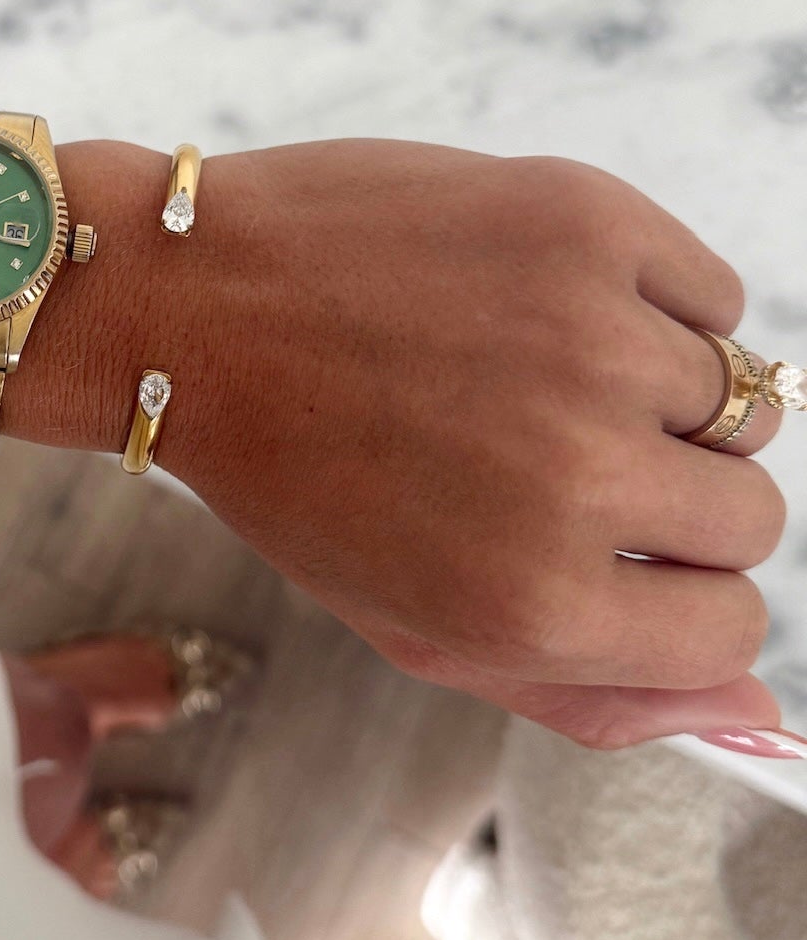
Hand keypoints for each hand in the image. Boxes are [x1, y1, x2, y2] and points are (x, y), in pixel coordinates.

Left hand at [23, 139, 787, 750]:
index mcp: (533, 602)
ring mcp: (592, 336)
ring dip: (655, 396)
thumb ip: (590, 693)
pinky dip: (656, 304)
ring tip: (528, 375)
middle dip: (670, 498)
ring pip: (739, 400)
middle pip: (751, 515)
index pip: (732, 627)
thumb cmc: (296, 477)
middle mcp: (580, 475)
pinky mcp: (588, 222)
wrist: (190, 303)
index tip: (608, 552)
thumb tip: (761, 717)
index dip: (674, 594)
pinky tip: (546, 307)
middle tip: (550, 455)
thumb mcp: (416, 625)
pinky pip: (713, 294)